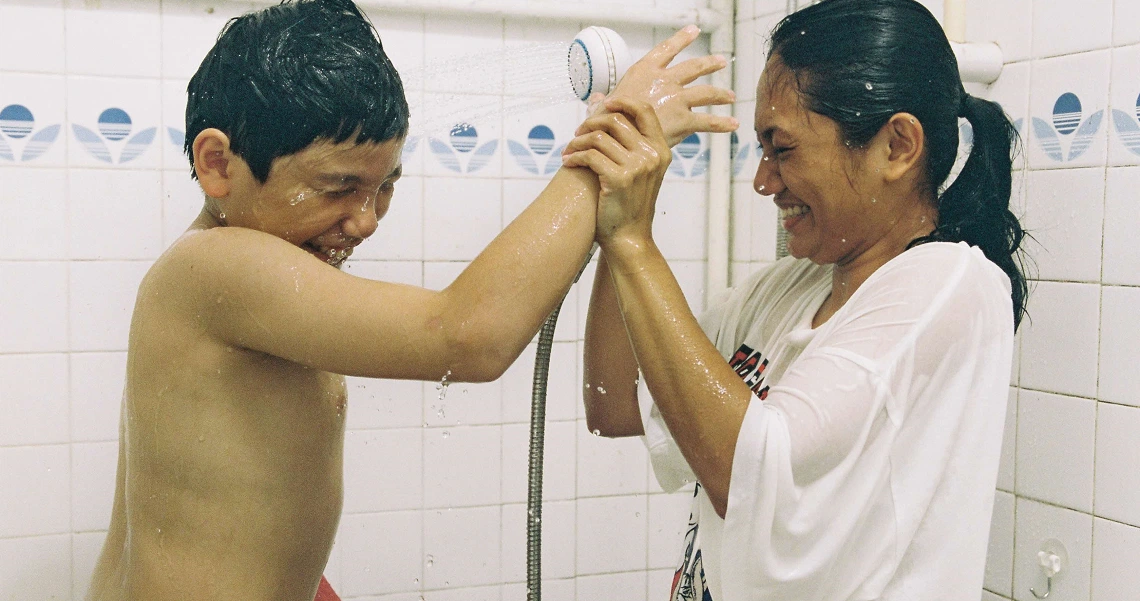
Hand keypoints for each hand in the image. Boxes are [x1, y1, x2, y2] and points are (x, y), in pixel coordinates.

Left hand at [562, 97, 671, 245]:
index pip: (644, 110)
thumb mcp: (640, 169)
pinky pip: (589, 156)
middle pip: (615, 120)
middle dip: (590, 123)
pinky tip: (568, 163)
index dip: (622, 101)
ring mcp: (637, 167)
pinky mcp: (618, 179)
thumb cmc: (629, 202)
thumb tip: (603, 101)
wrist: (629, 237)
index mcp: (661, 150)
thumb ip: (628, 139)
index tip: (604, 104)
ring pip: (598, 138)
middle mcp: (652, 156)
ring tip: (568, 151)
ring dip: (577, 142)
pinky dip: (574, 157)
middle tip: (577, 134)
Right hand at [602, 26, 737, 145]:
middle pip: (694, 67)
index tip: (693, 30)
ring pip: (706, 92)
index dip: (682, 38)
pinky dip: (722, 123)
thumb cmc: (603, 121)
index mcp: (644, 71)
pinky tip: (733, 125)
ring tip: (730, 96)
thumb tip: (596, 99)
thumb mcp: (599, 105)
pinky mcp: (683, 120)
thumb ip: (602, 101)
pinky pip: (708, 121)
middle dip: (710, 63)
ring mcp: (676, 98)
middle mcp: (664, 80)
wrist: (613, 136)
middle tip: (720, 61)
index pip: (666, 49)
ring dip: (720, 93)